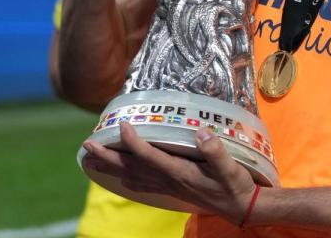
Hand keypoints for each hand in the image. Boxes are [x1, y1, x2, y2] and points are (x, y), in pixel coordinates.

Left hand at [82, 122, 258, 222]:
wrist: (242, 206)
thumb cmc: (236, 185)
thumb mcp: (231, 167)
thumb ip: (216, 151)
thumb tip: (201, 133)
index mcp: (181, 172)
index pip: (150, 156)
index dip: (134, 142)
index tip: (122, 125)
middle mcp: (170, 180)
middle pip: (133, 167)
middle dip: (108, 156)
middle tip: (87, 145)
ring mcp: (170, 186)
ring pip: (134, 176)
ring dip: (112, 167)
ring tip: (92, 159)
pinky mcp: (174, 188)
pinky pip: (143, 183)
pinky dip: (127, 178)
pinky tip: (120, 176)